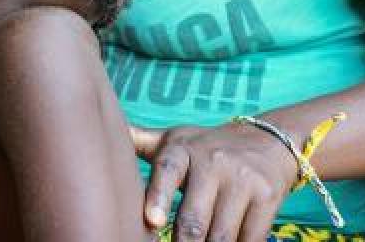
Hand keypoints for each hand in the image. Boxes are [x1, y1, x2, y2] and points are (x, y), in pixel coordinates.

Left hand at [131, 121, 298, 241]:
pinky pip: (250, 238)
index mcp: (183, 149)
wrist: (268, 139)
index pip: (168, 170)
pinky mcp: (267, 198)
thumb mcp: (174, 139)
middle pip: (194, 216)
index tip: (152, 220)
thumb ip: (140, 141)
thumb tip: (96, 132)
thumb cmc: (206, 146)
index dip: (159, 195)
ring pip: (221, 234)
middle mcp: (213, 162)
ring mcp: (242, 181)